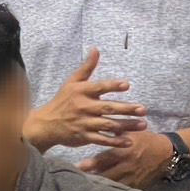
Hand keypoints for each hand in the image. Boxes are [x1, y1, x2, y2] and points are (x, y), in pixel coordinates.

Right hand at [25, 49, 147, 149]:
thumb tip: (96, 49)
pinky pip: (102, 139)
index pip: (100, 87)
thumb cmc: (63, 100)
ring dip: (126, 125)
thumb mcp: (72, 82)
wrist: (46, 124)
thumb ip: (87, 67)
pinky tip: (129, 141)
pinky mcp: (84, 136)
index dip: (113, 86)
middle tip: (143, 109)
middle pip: (108, 108)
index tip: (127, 85)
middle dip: (126, 109)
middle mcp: (84, 107)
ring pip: (108, 125)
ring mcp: (84, 123)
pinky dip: (115, 141)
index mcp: (81, 91)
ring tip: (143, 124)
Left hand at [78, 129, 174, 189]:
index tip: (77, 167)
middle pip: (105, 175)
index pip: (103, 159)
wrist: (167, 153)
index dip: (89, 164)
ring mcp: (132, 177)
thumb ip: (115, 131)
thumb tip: (97, 126)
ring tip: (86, 187)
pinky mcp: (137, 185)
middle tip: (76, 179)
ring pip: (113, 185)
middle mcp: (127, 165)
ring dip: (100, 186)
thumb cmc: (146, 140)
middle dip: (91, 178)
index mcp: (125, 151)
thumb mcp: (132, 133)